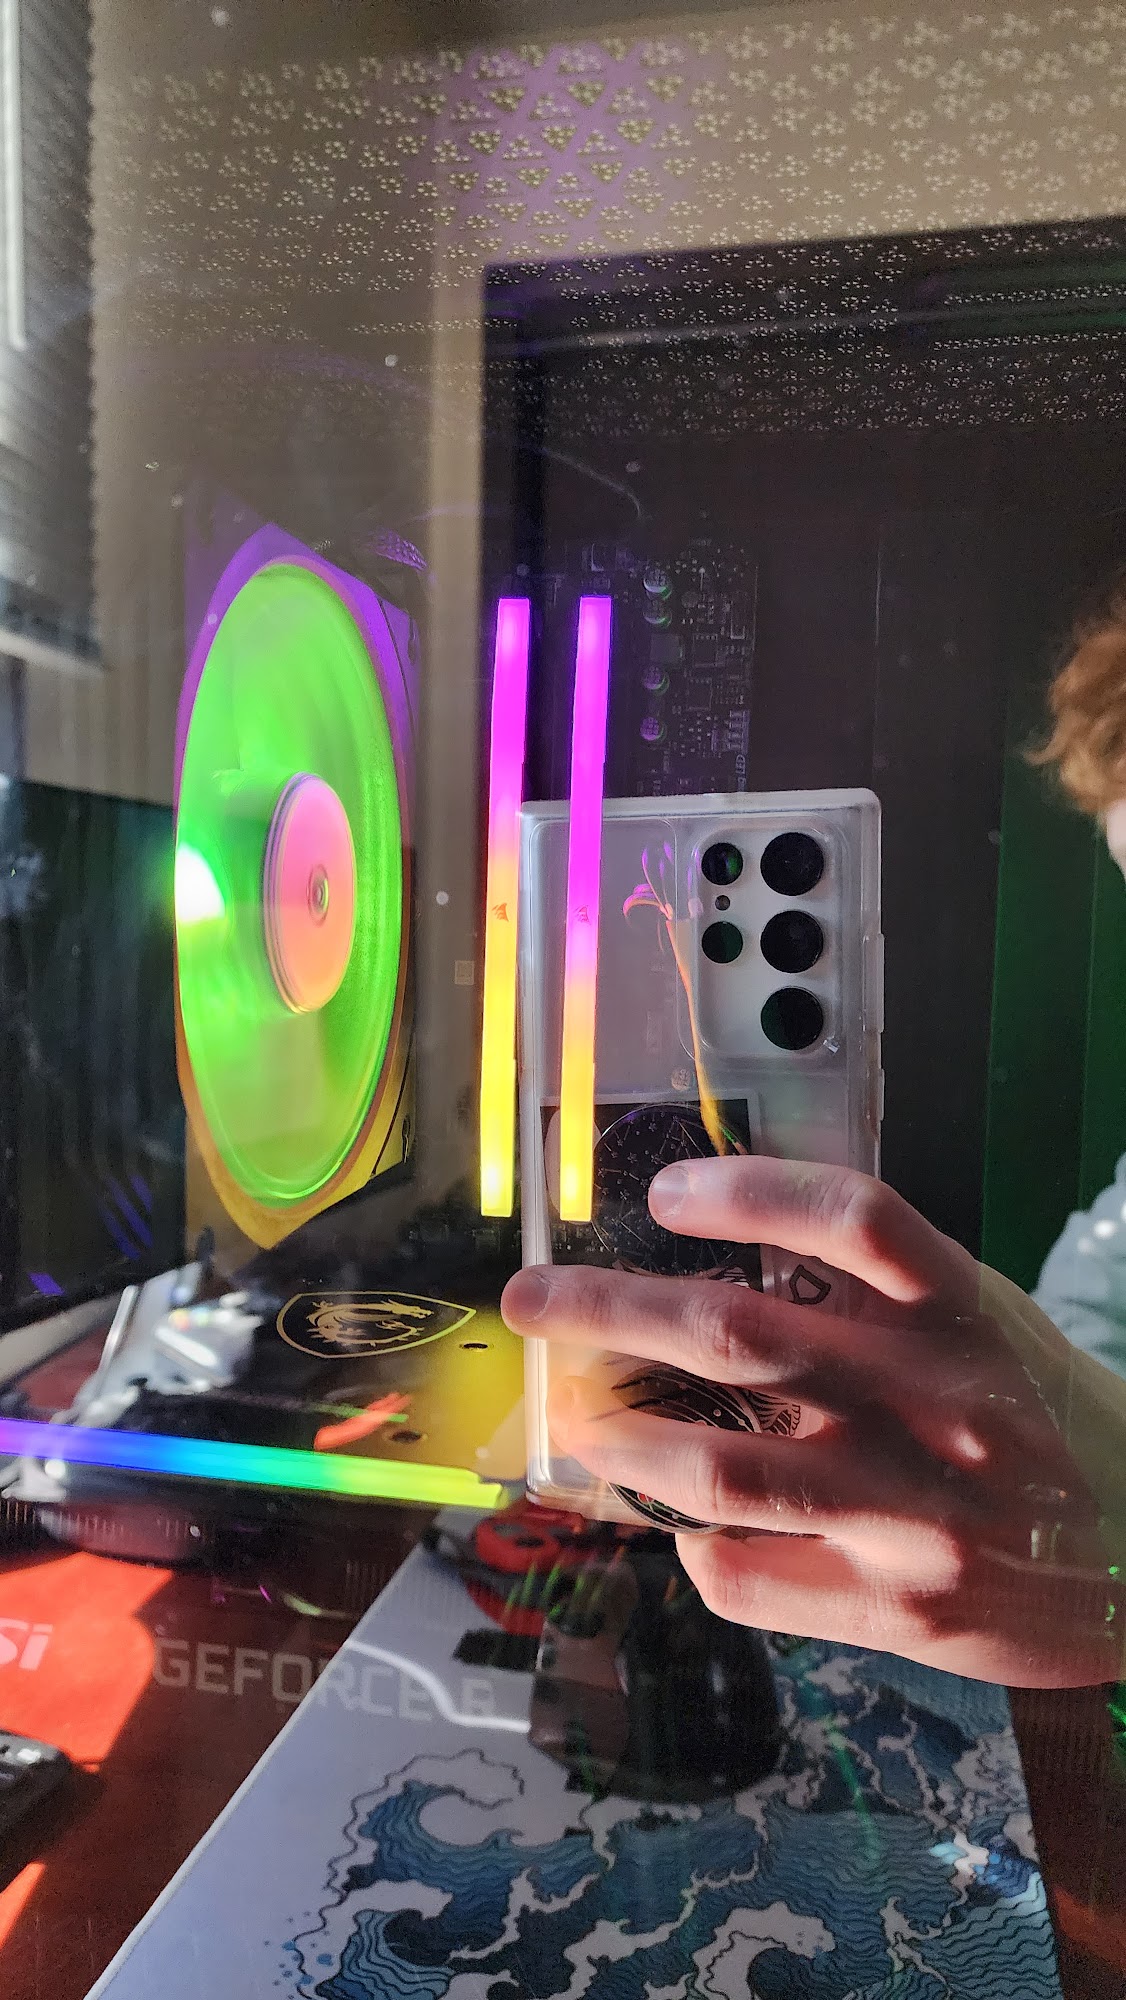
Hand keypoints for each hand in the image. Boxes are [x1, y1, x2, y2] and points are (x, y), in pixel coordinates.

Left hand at [501, 1157, 1116, 1686]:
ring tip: (573, 1418)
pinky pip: (747, 1575)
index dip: (747, 1192)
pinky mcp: (894, 1605)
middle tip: (533, 1299)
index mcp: (963, 1313)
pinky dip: (692, 1545)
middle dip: (610, 1310)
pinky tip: (681, 1525)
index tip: (664, 1191)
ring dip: (621, 1439)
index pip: (853, 1219)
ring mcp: (910, 1510)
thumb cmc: (1046, 1425)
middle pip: (739, 1337)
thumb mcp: (986, 1328)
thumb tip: (720, 1267)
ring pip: (720, 1470)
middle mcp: (932, 1402)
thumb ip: (879, 1297)